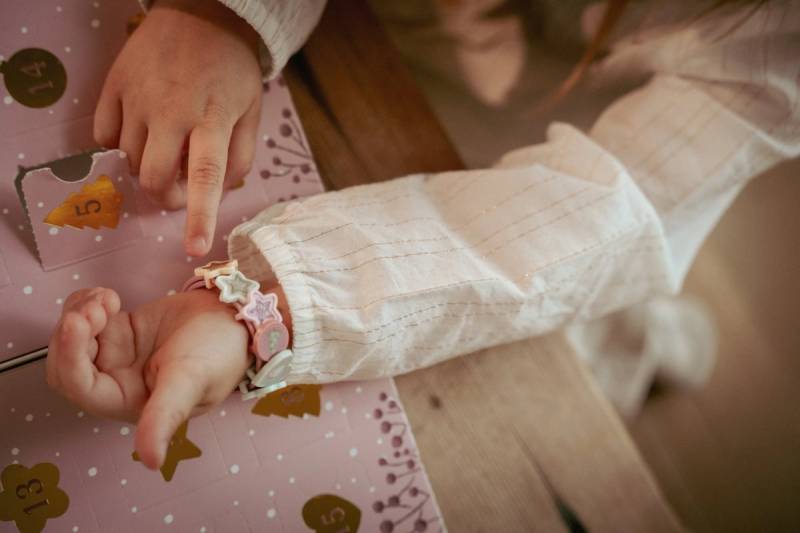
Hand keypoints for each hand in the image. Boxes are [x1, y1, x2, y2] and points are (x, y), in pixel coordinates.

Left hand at [46, 286, 263, 469]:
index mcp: (132, 402)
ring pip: (71, 340)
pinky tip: (109, 297)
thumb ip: (165, 417)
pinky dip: (87, 303)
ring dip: (79, 313)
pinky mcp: (120, 330)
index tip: (79, 322)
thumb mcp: (190, 382)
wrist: (238, 315)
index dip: (70, 357)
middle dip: (70, 335)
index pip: (81, 387)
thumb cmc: (220, 351)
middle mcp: (119, 383)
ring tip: (107, 299)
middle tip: (96, 309)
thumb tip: (150, 462)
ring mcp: (117, 355)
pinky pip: (86, 319)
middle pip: (66, 366)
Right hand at [94, 0, 262, 255]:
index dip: (200, 215)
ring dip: (145, 165)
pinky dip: (119, 144)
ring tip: (166, 143)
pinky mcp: (112, 85)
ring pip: (127, 160)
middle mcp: (171, 110)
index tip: (195, 248)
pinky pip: (103, 137)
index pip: (205, 175)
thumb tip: (218, 195)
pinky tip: (140, 128)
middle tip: (178, 185)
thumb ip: (240, 158)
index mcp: (212, 119)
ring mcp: (136, 97)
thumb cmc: (232, 71)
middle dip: (164, 194)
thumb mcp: (251, 112)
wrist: (201, 15)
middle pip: (153, 178)